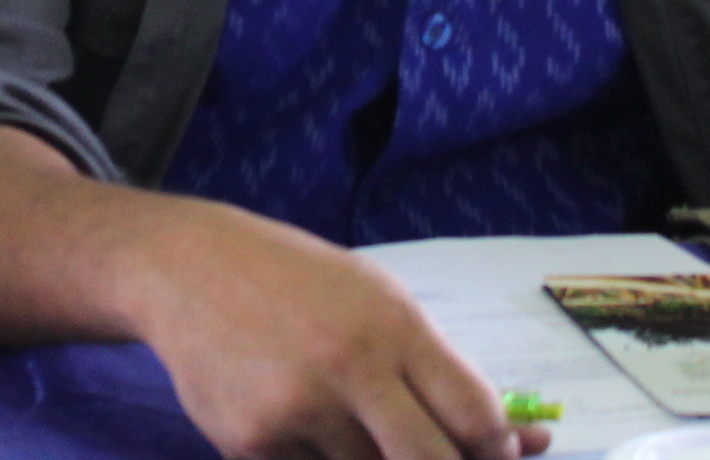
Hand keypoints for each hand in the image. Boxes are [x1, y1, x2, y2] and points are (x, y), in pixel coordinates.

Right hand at [127, 205, 550, 459]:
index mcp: (390, 323)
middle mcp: (348, 366)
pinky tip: (288, 412)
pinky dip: (313, 458)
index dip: (497, 450)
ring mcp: (297, 409)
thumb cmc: (299, 284)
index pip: (475, 417)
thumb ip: (437, 369)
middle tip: (427, 454)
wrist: (185, 269)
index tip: (492, 453)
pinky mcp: (250, 443)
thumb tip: (524, 441)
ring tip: (340, 411)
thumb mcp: (375, 298)